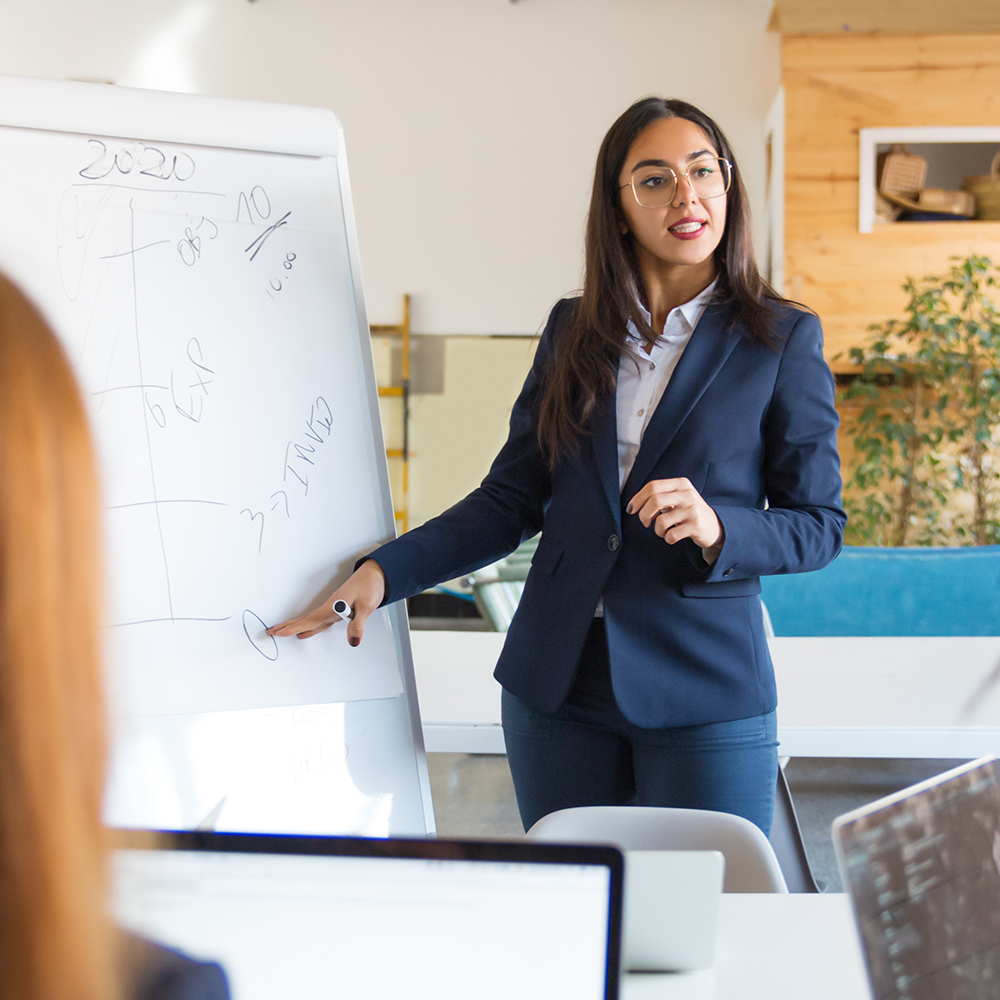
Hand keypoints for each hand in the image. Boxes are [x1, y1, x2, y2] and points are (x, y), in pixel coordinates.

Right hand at [267, 559, 385, 645]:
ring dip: (296, 626)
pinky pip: (319, 620)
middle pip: (305, 619)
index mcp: (333, 606)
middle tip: (271, 632)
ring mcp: (332, 608)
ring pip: (310, 620)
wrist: (375, 574)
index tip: (279, 632)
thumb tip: (353, 641)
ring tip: (281, 632)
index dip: (295, 627)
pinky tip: (306, 632)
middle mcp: (330, 607)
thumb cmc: (370, 586)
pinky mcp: (337, 609)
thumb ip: (358, 625)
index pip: (311, 620)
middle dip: (288, 626)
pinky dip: (310, 627)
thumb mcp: (366, 606)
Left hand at [626, 478, 723, 550]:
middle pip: (654, 501)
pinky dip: (667, 538)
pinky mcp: (696, 526)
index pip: (652, 486)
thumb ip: (658, 497)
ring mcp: (693, 510)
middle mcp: (687, 494)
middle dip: (643, 515)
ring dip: (657, 530)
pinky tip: (672, 537)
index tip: (631, 509)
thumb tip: (634, 506)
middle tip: (645, 522)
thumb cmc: (688, 512)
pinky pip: (671, 535)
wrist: (714, 526)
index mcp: (681, 484)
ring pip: (661, 521)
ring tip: (663, 531)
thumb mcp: (676, 498)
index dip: (638, 498)